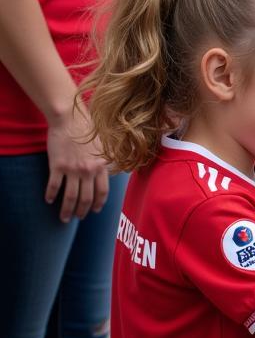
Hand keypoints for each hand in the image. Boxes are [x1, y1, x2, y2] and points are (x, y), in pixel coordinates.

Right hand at [46, 104, 109, 221]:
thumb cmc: (89, 130)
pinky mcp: (57, 165)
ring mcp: (72, 169)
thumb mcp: (107, 146)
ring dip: (67, 210)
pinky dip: (51, 195)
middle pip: (86, 198)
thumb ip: (111, 160)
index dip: (99, 204)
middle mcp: (88, 171)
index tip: (95, 210)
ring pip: (70, 197)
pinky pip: (54, 186)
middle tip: (78, 217)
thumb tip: (123, 168)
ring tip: (64, 218)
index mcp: (101, 167)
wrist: (70, 119)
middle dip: (83, 211)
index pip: (102, 192)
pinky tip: (48, 200)